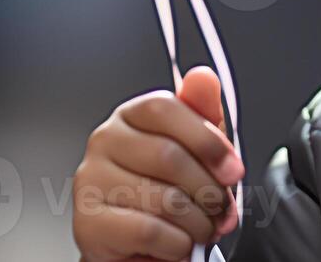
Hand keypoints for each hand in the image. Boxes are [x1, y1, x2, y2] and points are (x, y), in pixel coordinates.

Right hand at [73, 66, 243, 261]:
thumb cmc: (169, 194)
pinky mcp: (88, 223)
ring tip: (202, 229)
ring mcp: (90, 181)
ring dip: (198, 222)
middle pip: (169, 155)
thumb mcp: (196, 151)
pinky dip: (178, 243)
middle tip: (222, 209)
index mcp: (131, 116)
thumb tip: (203, 77)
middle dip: (209, 190)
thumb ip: (202, 114)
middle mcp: (104, 141)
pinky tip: (179, 243)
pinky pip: (150, 230)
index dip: (206, 140)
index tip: (232, 169)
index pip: (165, 107)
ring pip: (164, 199)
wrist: (140, 248)